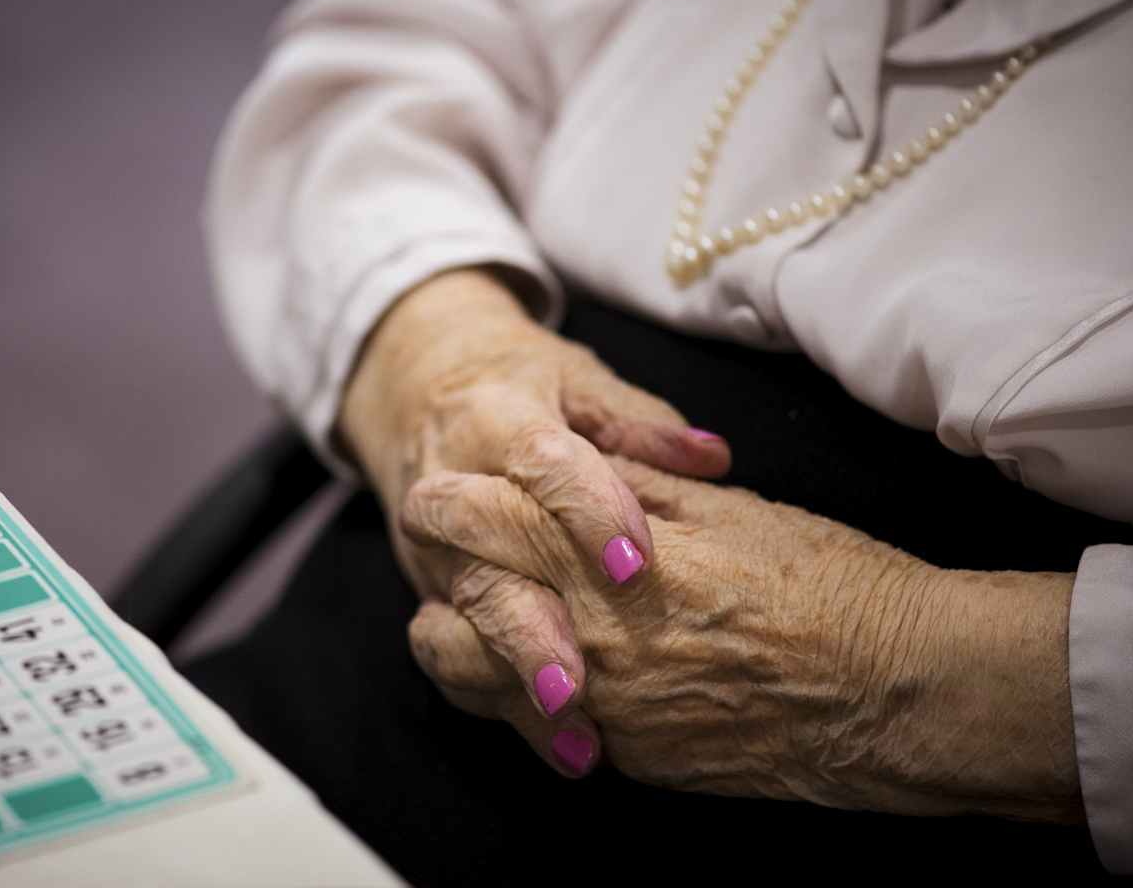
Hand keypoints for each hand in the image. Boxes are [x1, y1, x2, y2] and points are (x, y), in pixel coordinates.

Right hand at [338, 268, 728, 772]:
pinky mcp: (432, 596)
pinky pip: (456, 661)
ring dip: (515, 688)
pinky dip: (506, 708)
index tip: (637, 561)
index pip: (539, 462)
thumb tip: (711, 457)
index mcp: (498, 421)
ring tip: (580, 741)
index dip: (587, 509)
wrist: (421, 392)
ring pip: (459, 629)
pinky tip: (566, 750)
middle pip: (480, 564)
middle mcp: (452, 491)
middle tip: (579, 680)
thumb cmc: (524, 388)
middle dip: (527, 628)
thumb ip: (640, 421)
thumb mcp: (579, 382)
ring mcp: (435, 555)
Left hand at [403, 456, 1084, 821]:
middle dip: (439, 579)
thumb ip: (630, 483)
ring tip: (484, 618)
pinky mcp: (631, 759)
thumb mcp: (724, 504)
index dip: (449, 503)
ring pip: (476, 687)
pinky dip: (526, 699)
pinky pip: (541, 733)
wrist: (892, 691)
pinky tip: (555, 672)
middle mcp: (586, 641)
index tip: (439, 491)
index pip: (482, 523)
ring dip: (464, 647)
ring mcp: (604, 710)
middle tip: (450, 555)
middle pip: (453, 616)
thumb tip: (572, 460)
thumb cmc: (823, 581)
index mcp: (602, 561)